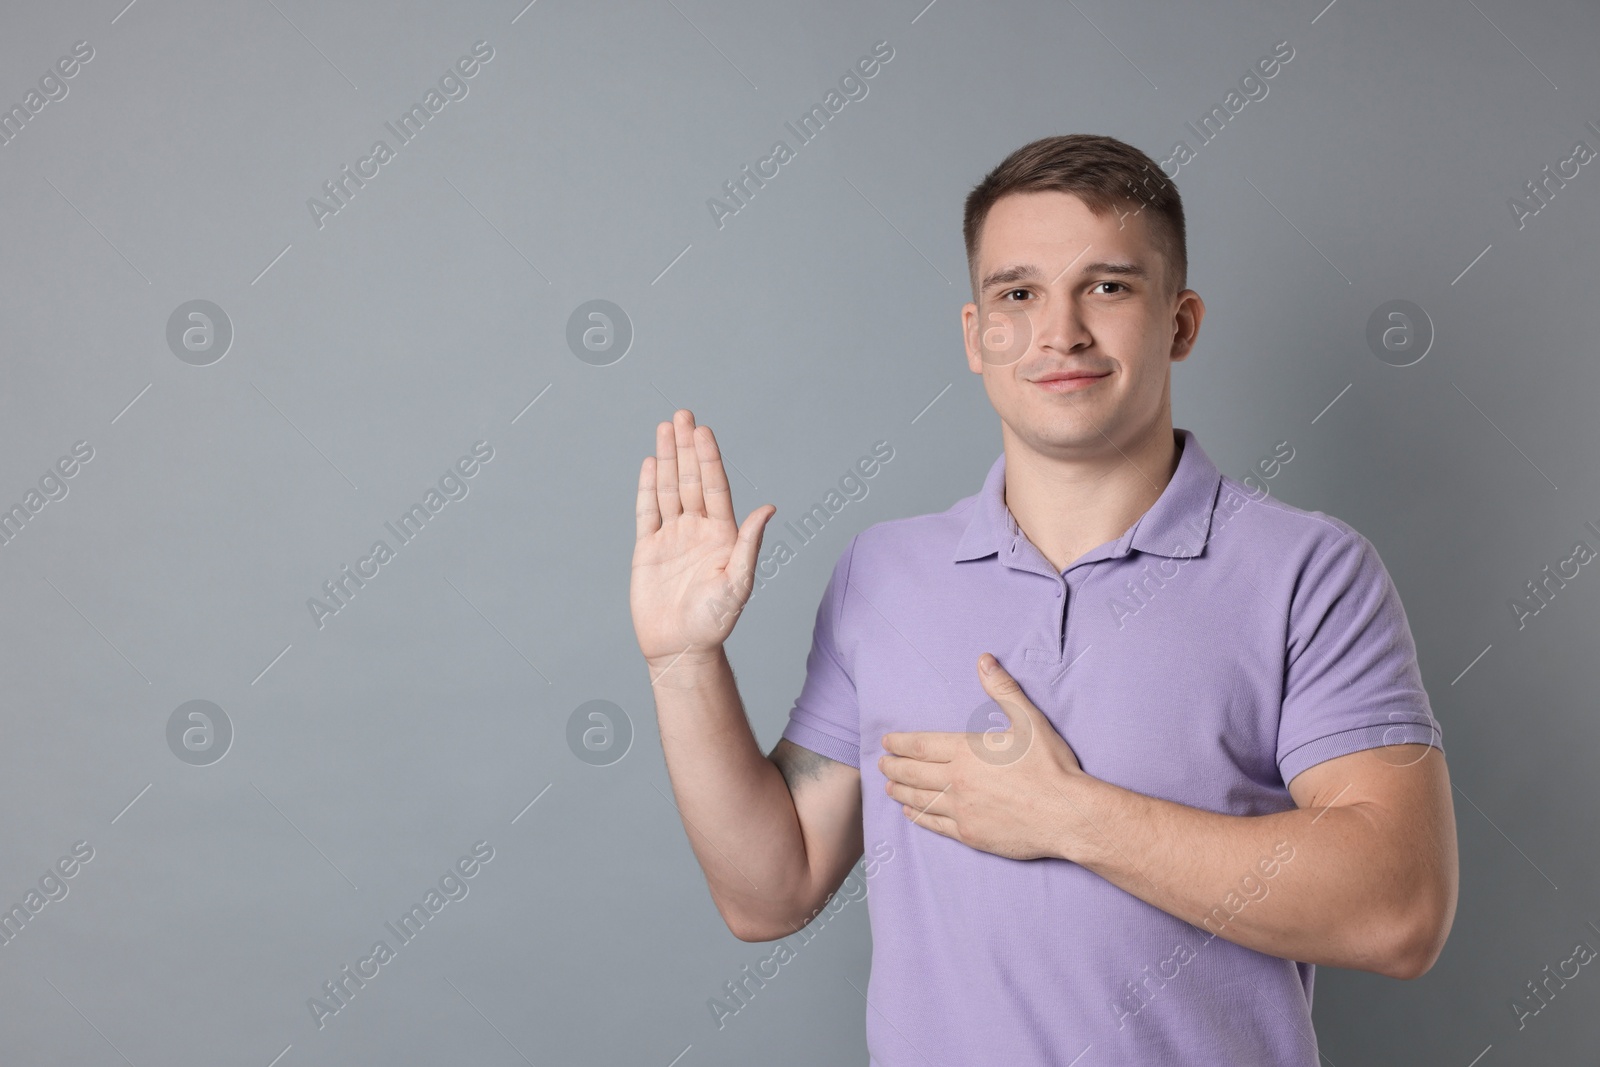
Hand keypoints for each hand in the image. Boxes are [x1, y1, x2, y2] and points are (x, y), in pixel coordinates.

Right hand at [630, 409, 775, 675]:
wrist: (680, 648)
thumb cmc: (714, 622)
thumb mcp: (738, 584)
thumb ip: (749, 545)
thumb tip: (767, 508)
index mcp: (721, 535)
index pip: (715, 487)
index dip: (709, 458)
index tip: (703, 431)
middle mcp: (697, 530)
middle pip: (692, 480)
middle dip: (687, 447)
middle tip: (683, 414)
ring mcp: (672, 538)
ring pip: (669, 489)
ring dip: (668, 458)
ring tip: (665, 428)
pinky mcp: (648, 550)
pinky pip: (647, 512)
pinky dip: (648, 488)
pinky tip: (651, 464)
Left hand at [878, 653, 1097, 861]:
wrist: (1067, 814)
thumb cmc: (1050, 766)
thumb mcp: (1029, 721)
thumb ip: (1003, 690)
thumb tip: (984, 660)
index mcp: (967, 752)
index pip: (921, 745)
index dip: (900, 743)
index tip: (886, 742)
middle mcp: (958, 781)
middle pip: (914, 773)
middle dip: (893, 767)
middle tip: (881, 764)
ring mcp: (961, 810)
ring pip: (920, 799)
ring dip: (900, 791)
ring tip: (889, 787)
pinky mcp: (970, 835)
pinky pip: (935, 824)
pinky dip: (918, 817)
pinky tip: (911, 812)